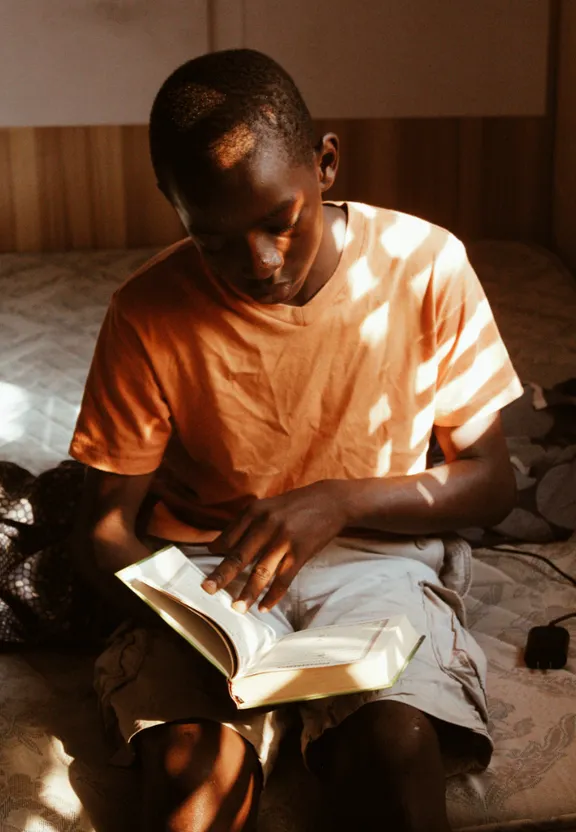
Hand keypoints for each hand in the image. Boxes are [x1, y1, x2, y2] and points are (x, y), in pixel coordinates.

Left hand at [202, 480, 349, 612]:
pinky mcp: (301, 552)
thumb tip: (219, 547)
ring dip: (247, 593)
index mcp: (254, 511)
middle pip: (239, 556)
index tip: (203, 568)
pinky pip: (283, 579)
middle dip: (222, 575)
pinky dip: (273, 595)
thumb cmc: (294, 506)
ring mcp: (284, 539)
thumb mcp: (267, 506)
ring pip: (261, 571)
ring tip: (237, 608)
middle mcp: (266, 524)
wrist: (330, 501)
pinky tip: (264, 607)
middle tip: (207, 590)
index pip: (228, 537)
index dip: (215, 554)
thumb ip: (245, 524)